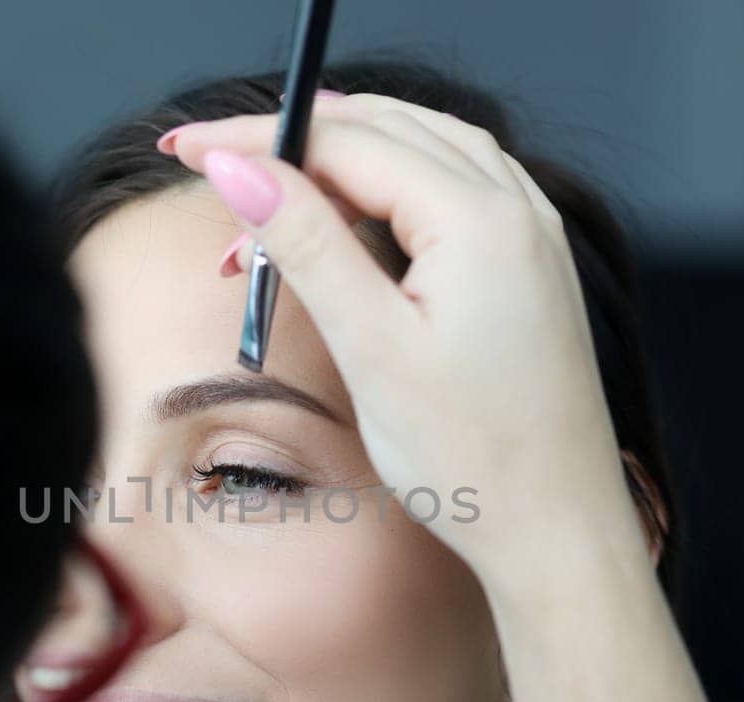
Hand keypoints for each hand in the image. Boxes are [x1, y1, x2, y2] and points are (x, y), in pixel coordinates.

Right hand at [161, 94, 650, 590]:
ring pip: (421, 148)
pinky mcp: (530, 264)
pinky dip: (388, 185)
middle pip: (384, 129)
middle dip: (290, 144)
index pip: (344, 140)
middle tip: (210, 173)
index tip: (184, 147)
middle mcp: (516, 208)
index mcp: (479, 220)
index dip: (256, 137)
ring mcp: (531, 233)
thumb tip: (239, 168)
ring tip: (267, 204)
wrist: (559, 531)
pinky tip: (353, 213)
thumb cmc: (475, 460)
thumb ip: (307, 244)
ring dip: (338, 162)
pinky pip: (454, 185)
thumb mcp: (372, 348)